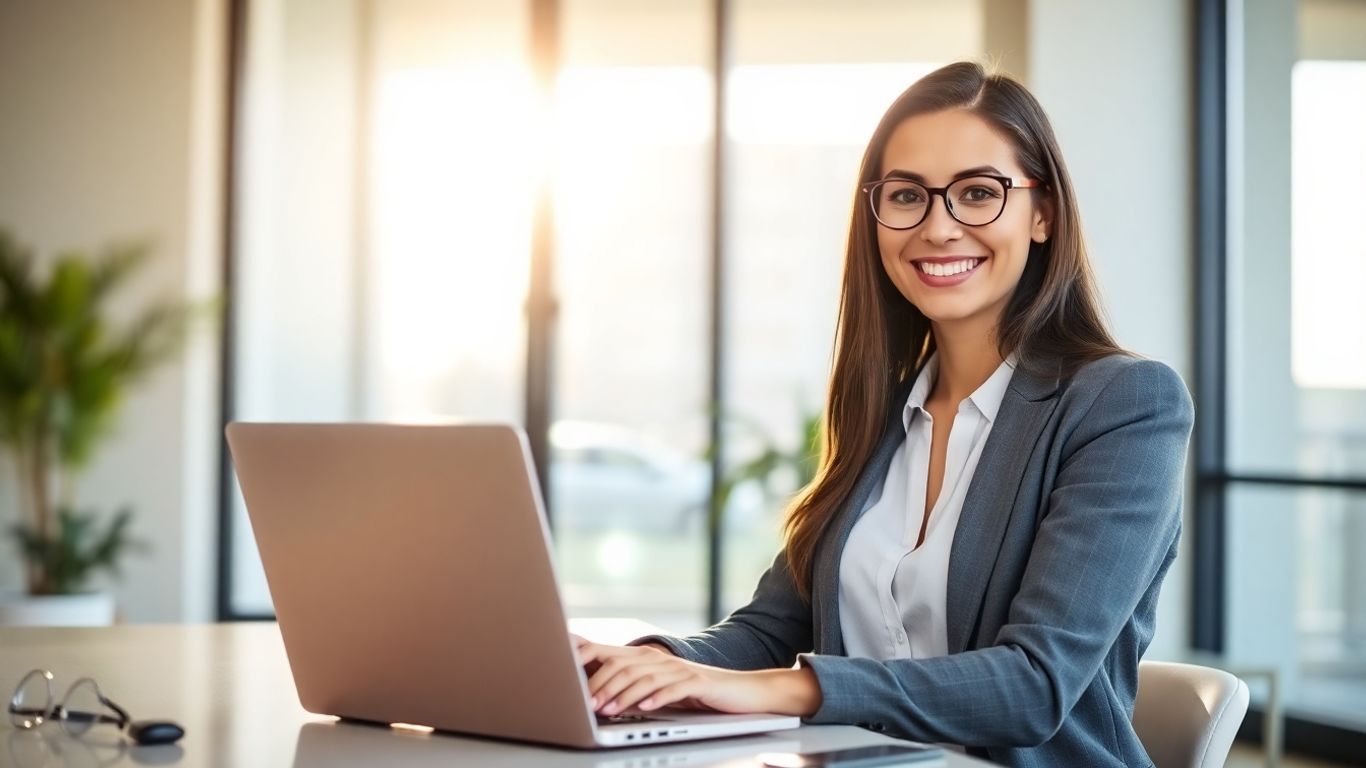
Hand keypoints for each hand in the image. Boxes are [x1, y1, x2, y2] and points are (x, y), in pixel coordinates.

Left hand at [572, 636, 820, 717]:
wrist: (742, 691)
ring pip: (645, 679)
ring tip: (608, 710)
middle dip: (601, 686)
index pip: (612, 656)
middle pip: (624, 667)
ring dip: (623, 695)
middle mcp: (661, 660)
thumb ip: (633, 689)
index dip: (589, 663)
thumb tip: (598, 698)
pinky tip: (644, 709)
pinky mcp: (698, 683)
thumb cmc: (697, 693)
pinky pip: (674, 690)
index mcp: (648, 659)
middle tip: (585, 705)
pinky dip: (657, 699)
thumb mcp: (660, 690)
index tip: (566, 677)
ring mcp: (680, 670)